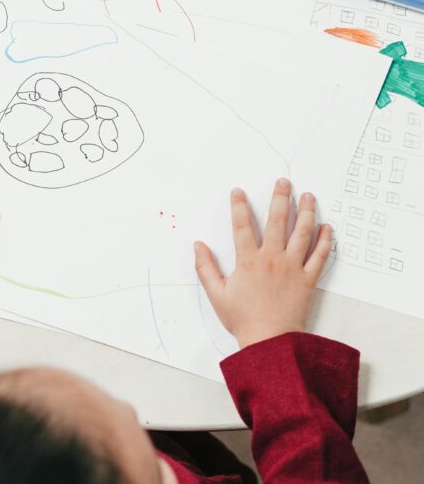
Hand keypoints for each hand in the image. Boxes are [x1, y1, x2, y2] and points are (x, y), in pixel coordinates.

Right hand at [194, 178, 331, 348]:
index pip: (242, 225)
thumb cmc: (243, 320)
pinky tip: (327, 227)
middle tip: (284, 182)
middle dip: (280, 198)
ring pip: (301, 233)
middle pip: (277, 220)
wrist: (270, 343)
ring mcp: (292, 267)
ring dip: (306, 212)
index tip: (238, 191)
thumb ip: (205, 268)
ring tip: (309, 196)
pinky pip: (319, 257)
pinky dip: (325, 241)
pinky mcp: (308, 280)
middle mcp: (272, 258)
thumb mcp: (217, 295)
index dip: (239, 206)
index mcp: (249, 260)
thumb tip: (198, 245)